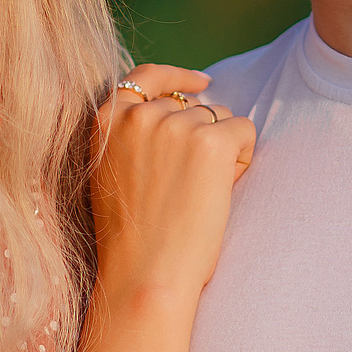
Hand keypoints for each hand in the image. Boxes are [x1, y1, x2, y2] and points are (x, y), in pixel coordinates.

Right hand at [90, 64, 255, 301]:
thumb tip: (179, 108)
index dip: (176, 77)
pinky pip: (244, 130)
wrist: (146, 274)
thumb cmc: (131, 238)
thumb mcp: (112, 173)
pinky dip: (244, 157)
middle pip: (191, 105)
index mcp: (107, 120)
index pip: (145, 77)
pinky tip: (224, 189)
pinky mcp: (211, 141)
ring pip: (219, 118)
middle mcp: (139, 115)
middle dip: (200, 137)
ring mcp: (175, 124)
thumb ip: (132, 137)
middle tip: (189, 188)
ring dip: (221, 150)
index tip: (202, 82)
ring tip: (201, 195)